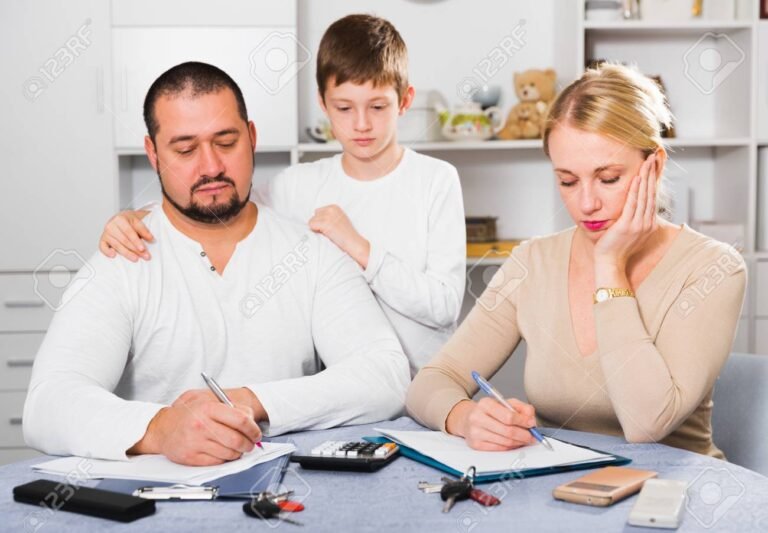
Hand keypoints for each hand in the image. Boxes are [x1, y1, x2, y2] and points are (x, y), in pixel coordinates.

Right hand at [99, 209, 152, 261]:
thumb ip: (144, 230)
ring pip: (116, 245)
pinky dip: (106, 252)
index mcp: (120, 219)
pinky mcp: (103, 240)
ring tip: (136, 259)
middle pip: (124, 240)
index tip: (143, 249)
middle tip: (145, 256)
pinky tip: (113, 256)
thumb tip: (151, 239)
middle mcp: (111, 225)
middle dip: (135, 249)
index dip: (136, 241)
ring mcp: (106, 233)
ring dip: (127, 253)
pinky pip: (102, 247)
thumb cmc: (130, 221)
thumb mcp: (138, 221)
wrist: (121, 218)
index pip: (129, 232)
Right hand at [128, 388, 262, 465]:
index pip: (241, 420)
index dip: (253, 429)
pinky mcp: (191, 457)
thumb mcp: (208, 402)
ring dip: (238, 453)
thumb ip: (231, 408)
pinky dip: (225, 459)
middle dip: (248, 444)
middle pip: (237, 439)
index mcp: (208, 408)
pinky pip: (217, 462)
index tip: (256, 433)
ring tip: (237, 448)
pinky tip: (223, 453)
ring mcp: (196, 442)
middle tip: (250, 444)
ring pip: (229, 453)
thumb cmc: (190, 415)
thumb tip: (251, 420)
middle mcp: (202, 424)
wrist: (162, 428)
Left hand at [308, 205, 369, 267]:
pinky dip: (316, 231)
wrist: (354, 242)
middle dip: (318, 224)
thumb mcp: (339, 219)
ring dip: (317, 228)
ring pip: (311, 221)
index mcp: (334, 207)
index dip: (321, 221)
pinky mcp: (325, 223)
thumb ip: (329, 216)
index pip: (318, 212)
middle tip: (328, 231)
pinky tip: (326, 234)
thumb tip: (315, 219)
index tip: (330, 227)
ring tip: (328, 233)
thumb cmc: (346, 234)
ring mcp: (328, 216)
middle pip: (314, 215)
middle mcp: (331, 209)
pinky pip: (311, 225)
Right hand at [445, 398, 537, 450]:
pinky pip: (500, 449)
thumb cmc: (489, 411)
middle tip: (532, 436)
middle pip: (508, 431)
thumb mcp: (505, 403)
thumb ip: (521, 408)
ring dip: (519, 442)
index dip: (523, 421)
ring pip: (505, 442)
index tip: (531, 423)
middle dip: (524, 435)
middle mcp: (477, 417)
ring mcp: (475, 432)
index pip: (508, 416)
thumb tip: (531, 419)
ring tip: (524, 439)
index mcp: (485, 404)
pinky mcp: (475, 444)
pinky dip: (510, 447)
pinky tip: (514, 442)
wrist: (468, 418)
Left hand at [593, 153, 658, 270]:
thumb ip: (633, 219)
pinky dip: (636, 190)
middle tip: (653, 157)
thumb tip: (633, 207)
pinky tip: (637, 178)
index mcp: (649, 224)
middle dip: (652, 174)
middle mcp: (647, 223)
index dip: (653, 180)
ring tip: (647, 162)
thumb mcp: (629, 232)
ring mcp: (639, 225)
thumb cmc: (616, 248)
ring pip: (644, 196)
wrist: (610, 263)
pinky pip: (633, 204)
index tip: (653, 166)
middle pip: (652, 193)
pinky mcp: (628, 226)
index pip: (653, 197)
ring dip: (646, 177)